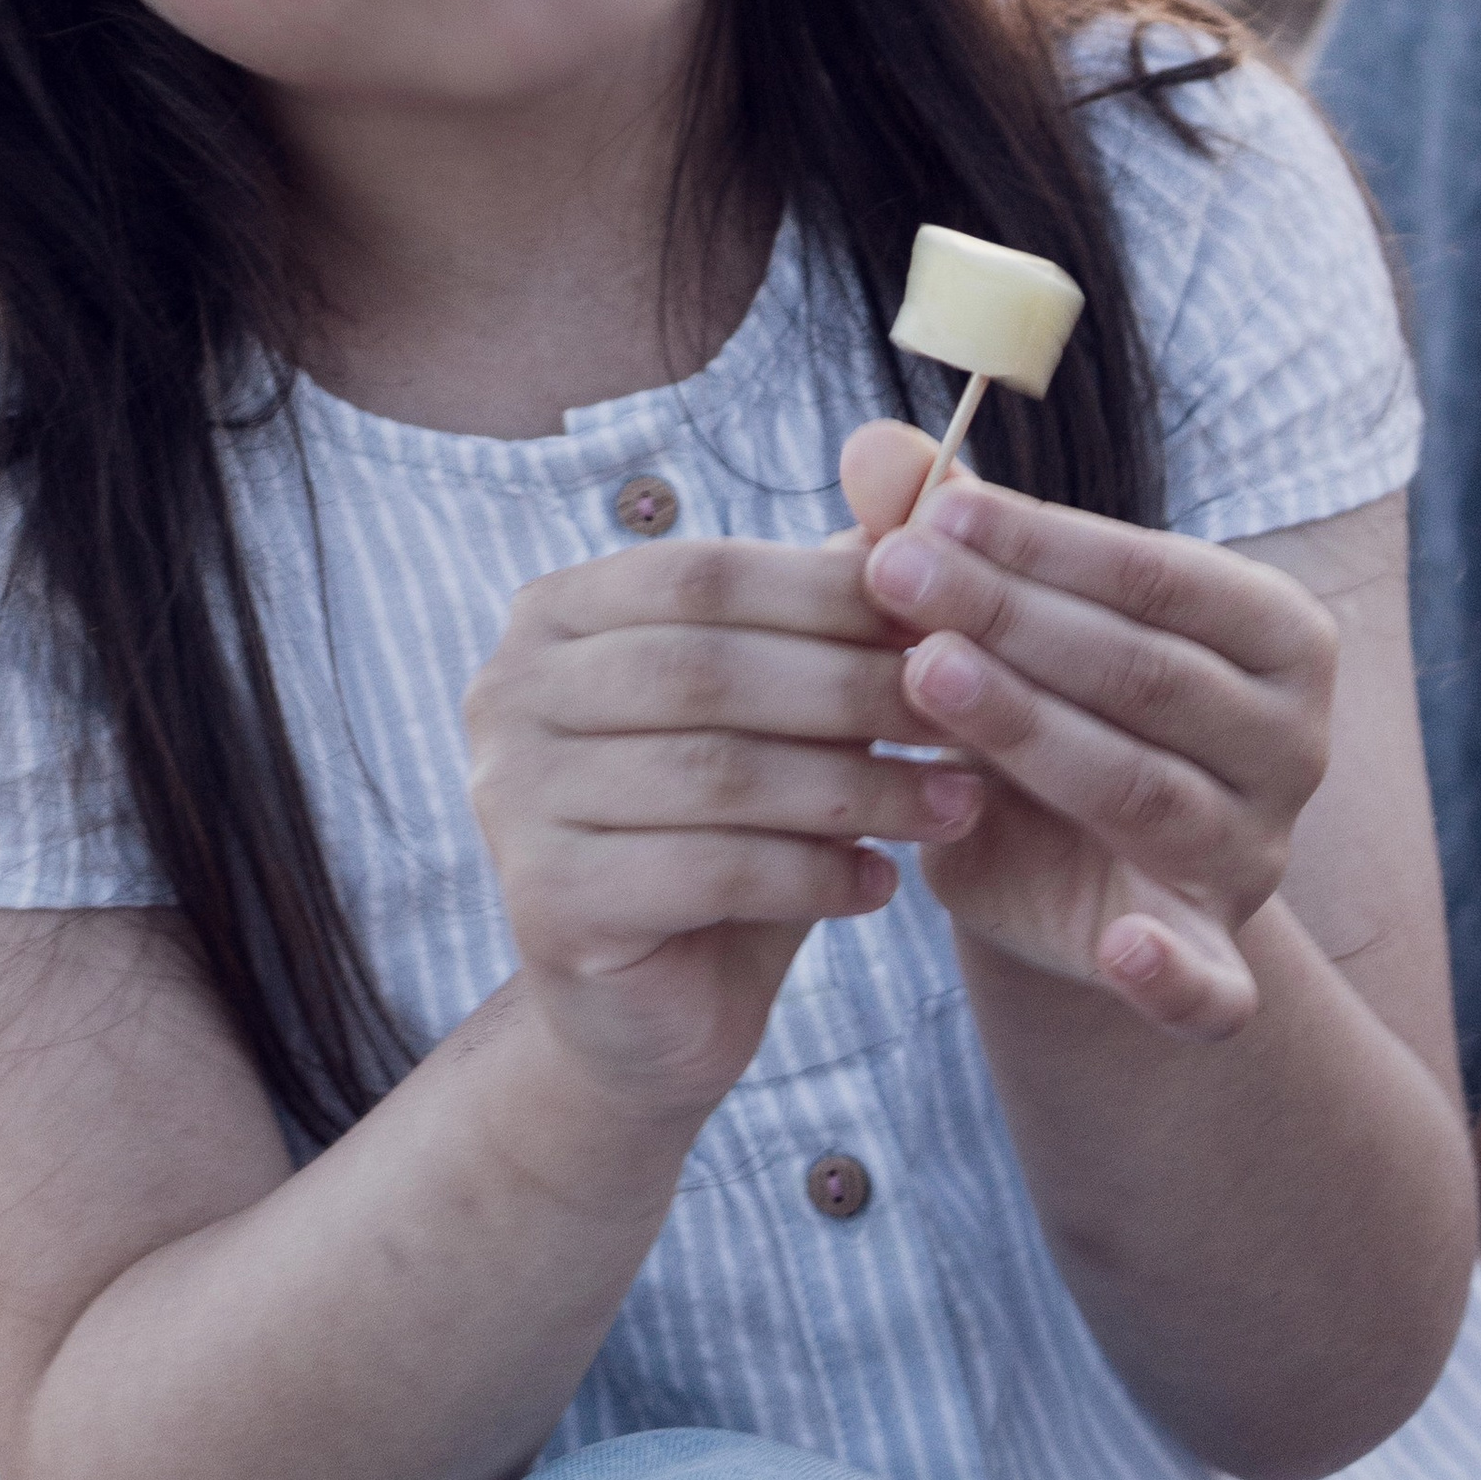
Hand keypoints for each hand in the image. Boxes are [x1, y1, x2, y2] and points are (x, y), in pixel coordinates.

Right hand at [465, 535, 982, 1118]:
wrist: (647, 1008)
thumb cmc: (726, 829)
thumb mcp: (781, 702)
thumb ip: (829, 595)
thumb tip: (925, 471)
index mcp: (555, 615)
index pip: (705, 573)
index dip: (835, 592)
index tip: (956, 621)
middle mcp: (506, 690)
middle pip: (709, 667)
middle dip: (856, 690)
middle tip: (974, 716)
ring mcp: (509, 796)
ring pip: (717, 771)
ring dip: (859, 789)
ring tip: (957, 805)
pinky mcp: (543, 899)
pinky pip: (708, 868)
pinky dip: (814, 873)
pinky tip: (882, 887)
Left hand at [842, 422, 1337, 1038]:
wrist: (1056, 857)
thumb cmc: (1037, 695)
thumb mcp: (1000, 612)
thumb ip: (948, 534)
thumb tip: (868, 444)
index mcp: (1274, 632)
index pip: (1158, 572)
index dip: (1040, 537)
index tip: (927, 509)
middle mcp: (1289, 743)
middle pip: (1145, 673)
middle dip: (1011, 617)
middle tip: (891, 572)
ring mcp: (1257, 854)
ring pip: (1142, 791)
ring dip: (1032, 732)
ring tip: (922, 675)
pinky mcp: (1212, 959)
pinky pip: (1212, 983)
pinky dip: (1175, 977)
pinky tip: (1123, 951)